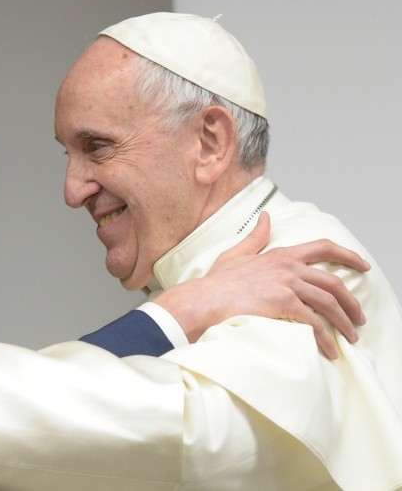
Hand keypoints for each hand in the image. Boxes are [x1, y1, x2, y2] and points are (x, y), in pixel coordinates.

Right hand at [154, 213, 368, 358]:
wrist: (204, 300)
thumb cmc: (217, 282)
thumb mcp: (237, 253)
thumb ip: (256, 237)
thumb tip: (266, 217)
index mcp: (281, 254)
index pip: (324, 247)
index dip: (348, 255)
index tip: (363, 266)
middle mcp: (289, 267)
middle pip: (334, 282)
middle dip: (352, 303)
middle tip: (359, 318)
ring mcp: (288, 285)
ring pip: (329, 303)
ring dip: (344, 323)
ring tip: (350, 337)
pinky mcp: (284, 304)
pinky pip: (314, 322)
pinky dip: (325, 338)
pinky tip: (329, 350)